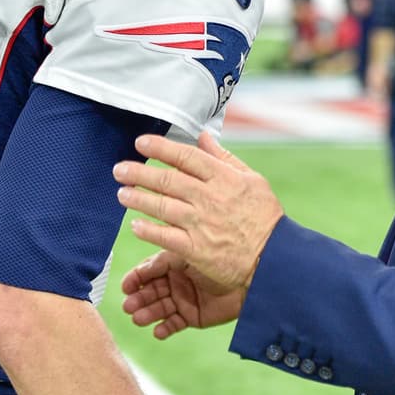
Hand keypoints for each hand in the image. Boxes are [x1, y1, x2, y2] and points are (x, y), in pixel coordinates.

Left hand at [113, 132, 283, 290]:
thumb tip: (203, 136)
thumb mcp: (252, 179)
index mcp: (224, 178)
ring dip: (138, 198)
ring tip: (121, 194)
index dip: (161, 147)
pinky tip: (135, 225)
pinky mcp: (196, 249)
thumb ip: (224, 157)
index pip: (186, 156)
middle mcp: (209, 197)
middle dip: (139, 172)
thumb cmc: (265, 216)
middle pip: (167, 179)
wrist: (275, 257)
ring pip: (161, 206)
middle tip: (119, 169)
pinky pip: (165, 237)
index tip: (140, 143)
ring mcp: (201, 223)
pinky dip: (148, 230)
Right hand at [121, 251, 244, 339]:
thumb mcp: (188, 254)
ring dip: (147, 313)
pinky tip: (158, 332)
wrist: (250, 279)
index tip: (125, 286)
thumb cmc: (220, 259)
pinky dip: (165, 328)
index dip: (136, 278)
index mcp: (173, 263)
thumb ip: (164, 257)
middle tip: (128, 306)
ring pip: (160, 308)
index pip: (149, 270)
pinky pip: (174, 324)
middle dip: (139, 298)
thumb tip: (140, 250)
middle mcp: (176, 281)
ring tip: (139, 319)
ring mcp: (183, 299)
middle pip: (151, 291)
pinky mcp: (192, 316)